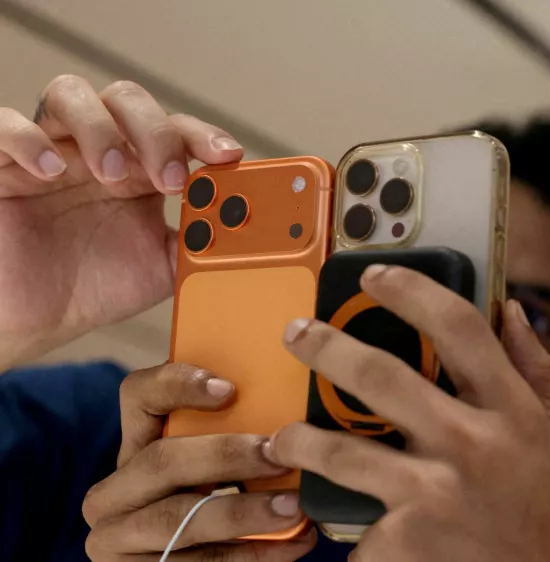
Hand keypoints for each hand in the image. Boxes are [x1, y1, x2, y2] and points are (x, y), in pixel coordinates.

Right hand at [0, 76, 243, 369]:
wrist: (31, 321)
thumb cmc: (92, 287)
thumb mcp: (162, 269)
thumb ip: (205, 246)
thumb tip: (253, 231)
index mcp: (140, 168)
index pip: (177, 130)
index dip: (203, 136)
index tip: (228, 157)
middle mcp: (97, 150)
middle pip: (129, 101)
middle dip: (156, 132)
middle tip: (170, 178)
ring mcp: (49, 150)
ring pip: (71, 95)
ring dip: (101, 129)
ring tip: (112, 173)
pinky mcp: (1, 164)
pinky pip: (5, 125)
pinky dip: (29, 138)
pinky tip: (51, 170)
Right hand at [83, 363, 315, 560]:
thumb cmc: (205, 505)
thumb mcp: (205, 469)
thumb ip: (231, 438)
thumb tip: (298, 415)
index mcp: (132, 448)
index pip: (138, 396)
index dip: (179, 385)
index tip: (229, 388)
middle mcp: (113, 492)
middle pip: (162, 460)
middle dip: (226, 456)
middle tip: (279, 455)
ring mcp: (118, 539)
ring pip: (178, 519)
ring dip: (243, 513)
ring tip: (294, 507)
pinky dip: (253, 554)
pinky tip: (294, 544)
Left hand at [267, 266, 549, 561]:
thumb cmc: (547, 512)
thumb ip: (535, 370)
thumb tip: (510, 309)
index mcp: (513, 412)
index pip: (460, 328)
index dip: (412, 290)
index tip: (376, 276)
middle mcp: (471, 446)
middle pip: (380, 376)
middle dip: (325, 346)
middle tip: (297, 334)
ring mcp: (432, 495)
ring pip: (340, 449)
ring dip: (299, 438)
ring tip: (283, 437)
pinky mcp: (402, 541)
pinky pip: (356, 518)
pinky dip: (345, 518)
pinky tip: (342, 520)